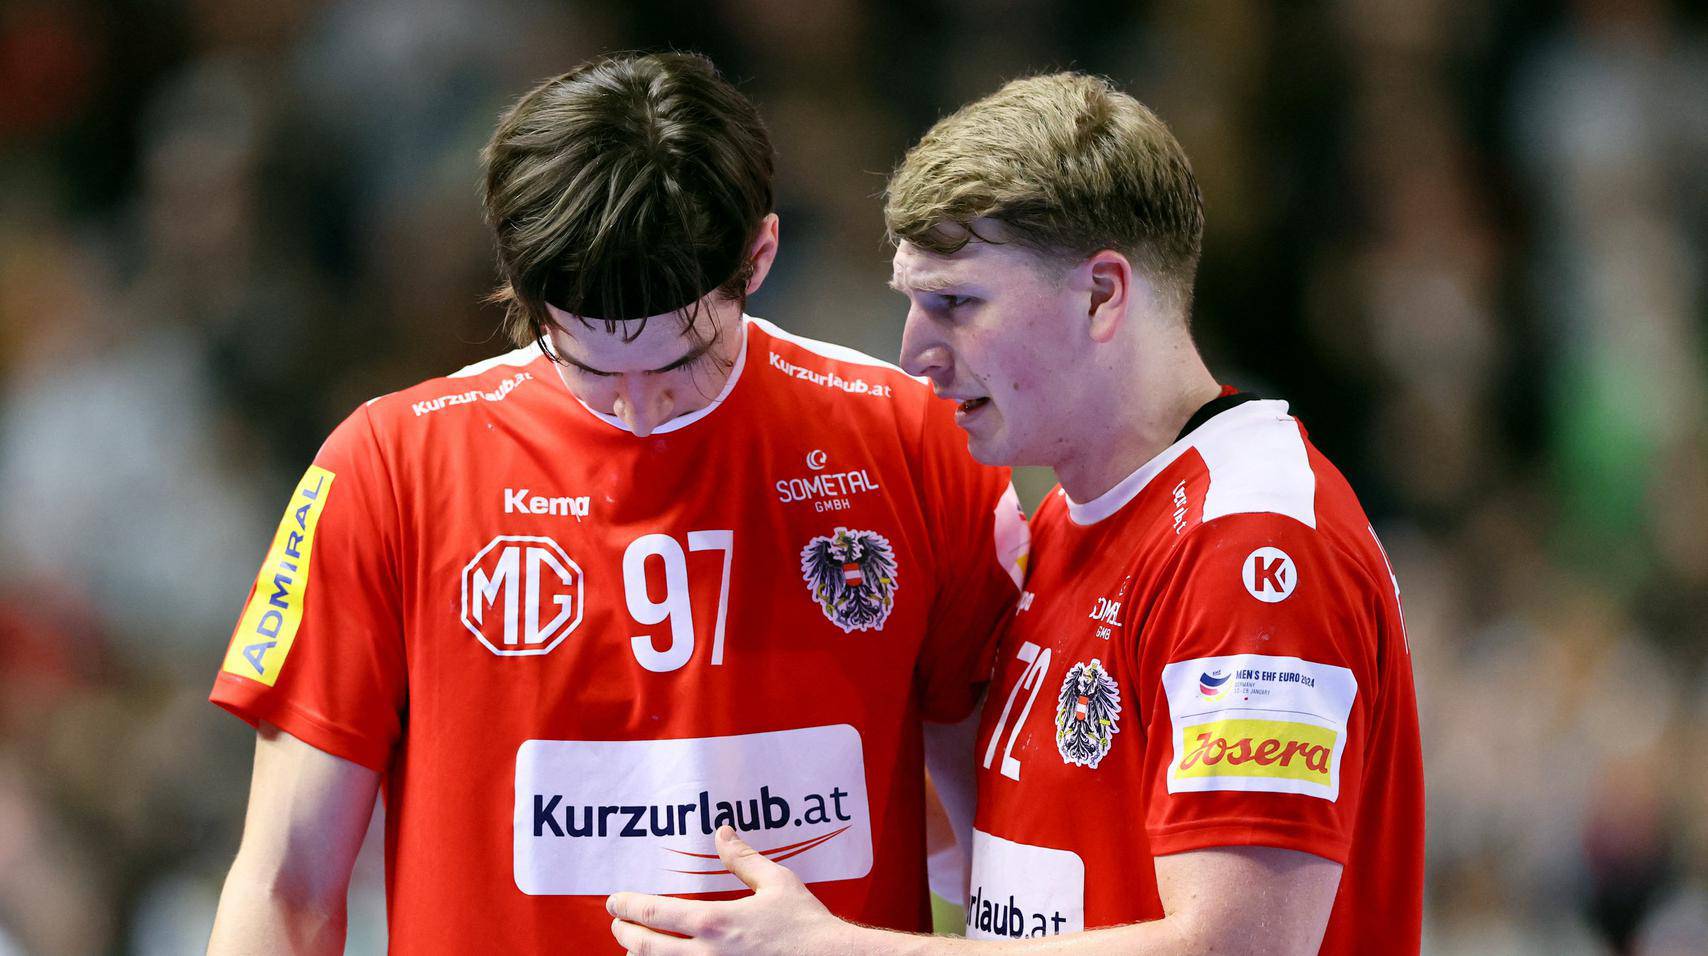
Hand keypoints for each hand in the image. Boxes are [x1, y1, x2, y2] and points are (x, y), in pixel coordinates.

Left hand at [607, 825, 871, 954]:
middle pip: (645, 947)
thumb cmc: (805, 925)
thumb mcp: (776, 882)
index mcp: (715, 922)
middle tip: (617, 924)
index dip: (627, 906)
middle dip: (624, 934)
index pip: (654, 914)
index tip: (616, 901)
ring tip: (636, 947)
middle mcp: (706, 954)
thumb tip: (722, 833)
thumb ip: (743, 858)